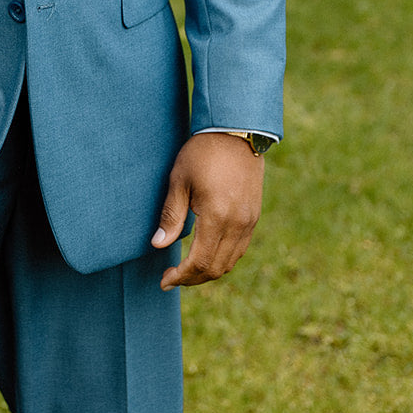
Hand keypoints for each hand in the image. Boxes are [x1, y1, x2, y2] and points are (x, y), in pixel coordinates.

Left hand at [151, 133, 264, 290]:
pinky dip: (222, 259)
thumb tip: (158, 245)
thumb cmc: (202, 152)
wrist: (236, 132)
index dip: (180, 276)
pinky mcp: (254, 216)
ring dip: (208, 272)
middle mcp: (237, 224)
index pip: (199, 262)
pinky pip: (239, 249)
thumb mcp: (179, 180)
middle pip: (215, 268)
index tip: (164, 280)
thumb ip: (171, 215)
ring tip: (187, 270)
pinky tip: (207, 253)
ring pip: (229, 262)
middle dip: (192, 279)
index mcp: (217, 217)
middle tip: (171, 278)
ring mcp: (249, 222)